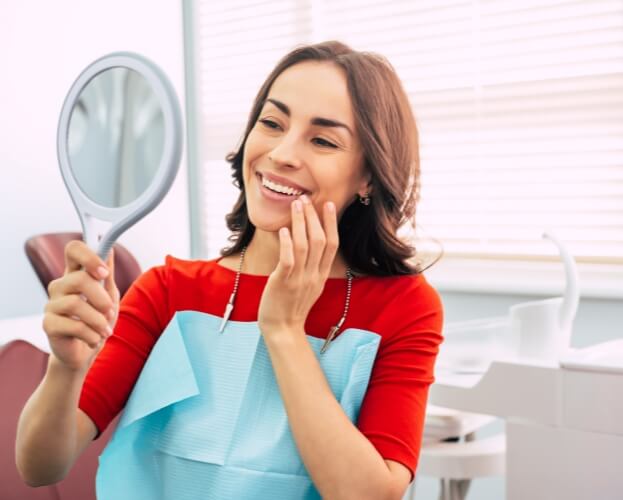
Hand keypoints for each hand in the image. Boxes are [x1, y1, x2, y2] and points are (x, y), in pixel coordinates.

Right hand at [43, 241, 119, 372]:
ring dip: (98, 320)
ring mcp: (52, 305)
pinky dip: (92, 335)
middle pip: (78, 278)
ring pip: (75, 304)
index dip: (89, 256)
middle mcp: (60, 286)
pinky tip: (95, 339)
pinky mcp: (48, 325)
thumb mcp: (108, 294)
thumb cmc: (97, 320)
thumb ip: (107, 274)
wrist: (86, 352)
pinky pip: (73, 326)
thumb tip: (110, 249)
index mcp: (75, 274)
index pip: (73, 250)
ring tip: (105, 330)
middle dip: (101, 297)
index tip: (104, 273)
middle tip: (110, 311)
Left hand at [258, 195, 338, 337]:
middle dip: (314, 217)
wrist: (282, 329)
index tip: (328, 205)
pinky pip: (289, 259)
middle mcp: (314, 275)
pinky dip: (288, 243)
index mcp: (322, 275)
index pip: (332, 244)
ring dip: (301, 223)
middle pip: (320, 240)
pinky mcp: (284, 282)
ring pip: (305, 246)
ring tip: (296, 205)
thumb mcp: (309, 285)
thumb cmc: (291, 306)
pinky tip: (285, 229)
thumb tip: (310, 245)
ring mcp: (300, 279)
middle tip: (307, 198)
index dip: (331, 223)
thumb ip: (312, 267)